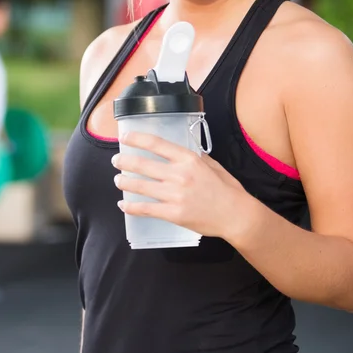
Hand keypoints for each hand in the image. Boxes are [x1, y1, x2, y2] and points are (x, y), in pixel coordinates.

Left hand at [112, 131, 251, 238]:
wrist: (236, 215)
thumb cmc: (226, 188)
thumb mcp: (212, 164)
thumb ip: (194, 157)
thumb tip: (178, 152)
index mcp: (188, 159)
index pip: (156, 144)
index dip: (137, 139)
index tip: (124, 137)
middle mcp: (179, 174)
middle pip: (143, 165)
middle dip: (124, 161)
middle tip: (116, 160)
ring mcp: (175, 195)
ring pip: (140, 186)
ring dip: (124, 182)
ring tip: (118, 180)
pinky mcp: (173, 213)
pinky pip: (146, 209)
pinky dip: (131, 206)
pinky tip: (124, 204)